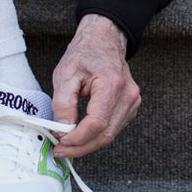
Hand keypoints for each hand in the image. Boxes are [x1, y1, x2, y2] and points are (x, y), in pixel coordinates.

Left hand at [50, 15, 139, 157]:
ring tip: (66, 144)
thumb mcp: (65, 73)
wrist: (103, 41)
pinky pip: (112, 129)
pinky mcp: (130, 108)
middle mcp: (128, 96)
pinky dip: (95, 136)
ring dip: (87, 144)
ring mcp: (132, 103)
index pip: (97, 123)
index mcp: (112, 84)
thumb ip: (63, 103)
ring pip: (110, 135)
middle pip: (105, 135)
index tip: (59, 140)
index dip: (77, 138)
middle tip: (60, 150)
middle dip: (80, 147)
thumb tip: (62, 129)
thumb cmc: (85, 53)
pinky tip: (80, 135)